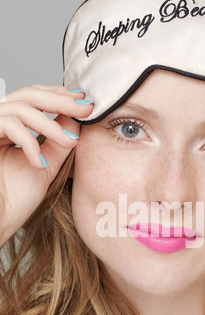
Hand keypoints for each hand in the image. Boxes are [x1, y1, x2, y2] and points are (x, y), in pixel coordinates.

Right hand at [0, 85, 92, 246]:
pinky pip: (8, 125)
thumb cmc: (14, 199)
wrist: (0, 220)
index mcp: (12, 127)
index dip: (59, 95)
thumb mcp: (46, 165)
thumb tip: (75, 119)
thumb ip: (58, 142)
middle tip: (86, 108)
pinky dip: (29, 143)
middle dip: (61, 100)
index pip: (35, 98)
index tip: (84, 101)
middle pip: (29, 94)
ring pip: (21, 107)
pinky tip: (39, 164)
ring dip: (51, 125)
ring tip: (70, 143)